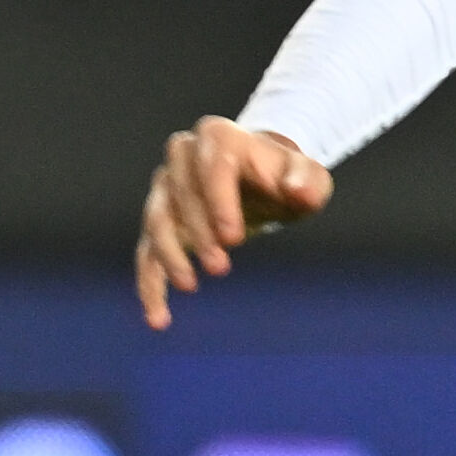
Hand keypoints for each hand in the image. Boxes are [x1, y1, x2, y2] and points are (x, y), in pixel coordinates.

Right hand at [133, 117, 331, 328]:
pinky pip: (146, 252)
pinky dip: (150, 284)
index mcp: (218, 137)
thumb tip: (298, 192)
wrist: (265, 179)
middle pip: (181, 197)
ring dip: (169, 255)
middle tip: (221, 268)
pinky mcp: (159, 220)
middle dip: (198, 234)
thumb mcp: (309, 176)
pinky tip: (158, 317)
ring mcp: (165, 188)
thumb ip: (308, 181)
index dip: (219, 202)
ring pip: (155, 221)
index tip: (233, 239)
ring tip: (190, 285)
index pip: (212, 168)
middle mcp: (182, 157)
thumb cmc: (289, 178)